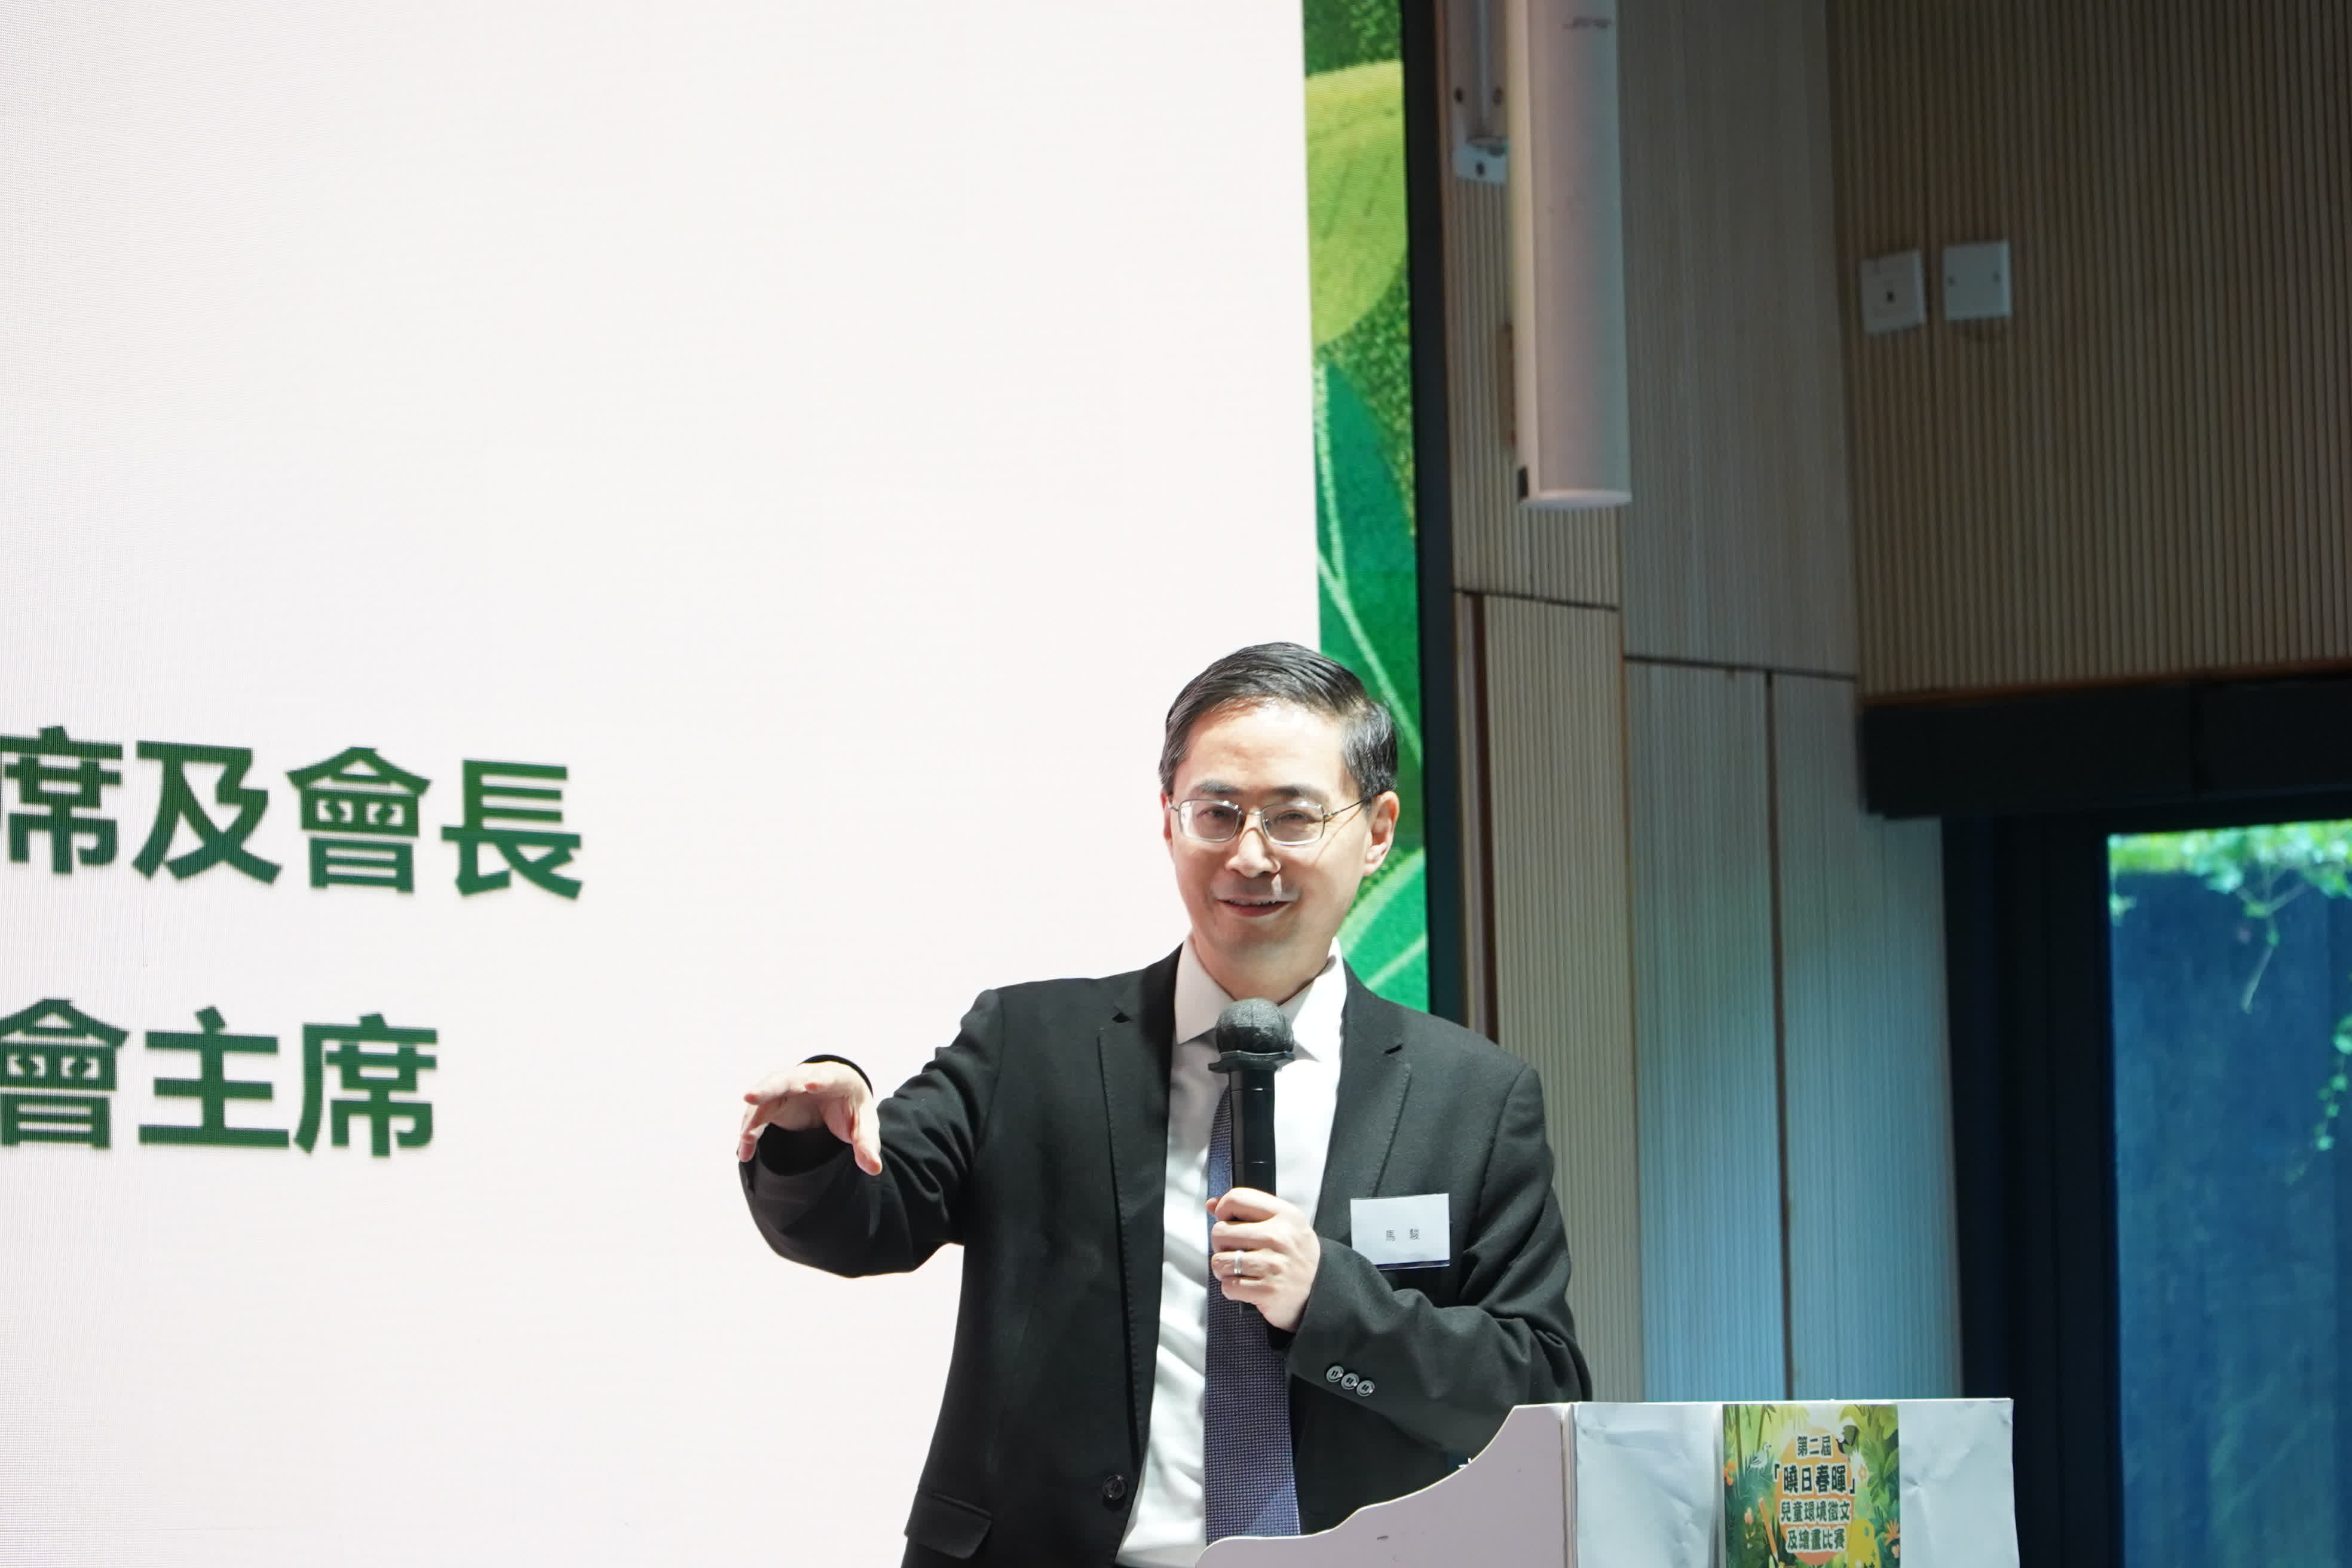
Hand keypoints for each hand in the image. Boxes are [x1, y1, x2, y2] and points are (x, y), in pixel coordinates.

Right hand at [737, 1060, 881, 1172]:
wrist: (837, 1099)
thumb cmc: (852, 1109)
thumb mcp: (864, 1126)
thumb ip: (867, 1145)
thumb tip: (873, 1168)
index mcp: (836, 1078)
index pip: (827, 1076)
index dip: (820, 1080)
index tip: (811, 1085)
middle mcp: (806, 1077)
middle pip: (786, 1079)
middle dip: (769, 1088)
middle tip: (751, 1097)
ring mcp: (787, 1087)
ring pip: (765, 1096)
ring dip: (753, 1114)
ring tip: (746, 1137)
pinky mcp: (774, 1102)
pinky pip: (758, 1114)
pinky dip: (750, 1130)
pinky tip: (745, 1152)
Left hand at [1208, 1187, 1320, 1331]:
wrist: (1320, 1291)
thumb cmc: (1296, 1256)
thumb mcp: (1283, 1225)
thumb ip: (1249, 1210)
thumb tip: (1212, 1204)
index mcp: (1285, 1215)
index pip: (1237, 1198)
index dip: (1223, 1210)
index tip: (1226, 1220)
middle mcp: (1279, 1237)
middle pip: (1220, 1232)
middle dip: (1221, 1245)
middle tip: (1236, 1251)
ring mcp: (1273, 1265)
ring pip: (1219, 1261)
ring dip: (1224, 1269)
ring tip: (1239, 1269)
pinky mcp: (1267, 1290)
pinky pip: (1228, 1285)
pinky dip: (1231, 1288)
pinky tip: (1246, 1285)